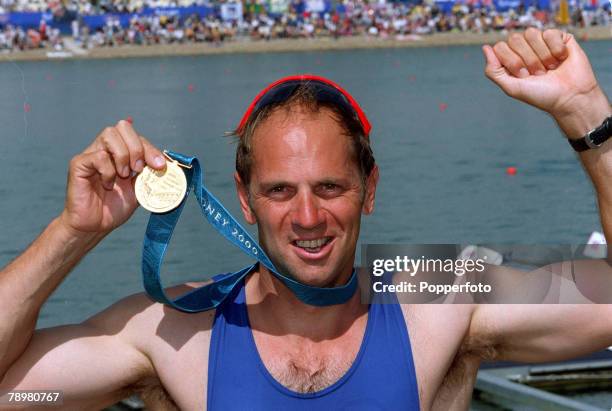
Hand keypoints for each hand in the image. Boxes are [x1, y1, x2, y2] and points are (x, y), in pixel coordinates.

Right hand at [59, 119, 164, 236]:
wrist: (95, 226)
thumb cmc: (115, 207)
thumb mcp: (140, 189)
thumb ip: (151, 175)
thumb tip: (167, 164)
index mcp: (121, 153)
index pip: (137, 137)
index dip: (150, 149)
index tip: (159, 166)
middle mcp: (105, 149)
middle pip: (123, 127)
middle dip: (137, 148)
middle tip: (138, 170)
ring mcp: (91, 154)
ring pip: (109, 135)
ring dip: (123, 155)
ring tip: (124, 175)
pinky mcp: (78, 164)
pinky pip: (98, 156)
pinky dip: (108, 170)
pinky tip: (108, 184)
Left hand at [483, 28, 601, 119]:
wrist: (569, 97)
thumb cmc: (540, 95)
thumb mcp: (511, 87)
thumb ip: (493, 70)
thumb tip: (485, 47)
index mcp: (511, 58)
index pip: (500, 47)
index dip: (512, 62)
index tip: (523, 76)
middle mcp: (525, 48)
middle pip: (515, 39)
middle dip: (527, 60)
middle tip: (538, 74)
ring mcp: (542, 41)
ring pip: (532, 33)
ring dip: (541, 56)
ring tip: (550, 68)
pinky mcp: (560, 38)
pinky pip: (550, 33)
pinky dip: (555, 49)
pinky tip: (561, 60)